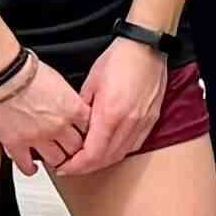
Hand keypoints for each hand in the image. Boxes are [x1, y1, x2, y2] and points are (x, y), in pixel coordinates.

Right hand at [0, 55, 90, 176]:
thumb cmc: (27, 71)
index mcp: (73, 109)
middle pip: (76, 148)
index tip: (84, 138)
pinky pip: (26, 164)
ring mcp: (38, 137)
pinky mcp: (16, 143)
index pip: (90, 130)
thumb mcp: (60, 82)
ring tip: (55, 160)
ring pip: (56, 159)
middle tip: (71, 152)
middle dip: (75, 150)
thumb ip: (68, 99)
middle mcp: (59, 126)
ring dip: (56, 160)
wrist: (2, 74)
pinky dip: (30, 169)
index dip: (88, 135)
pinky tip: (32, 168)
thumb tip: (70, 107)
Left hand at [69, 38, 168, 175]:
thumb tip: (75, 128)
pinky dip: (118, 151)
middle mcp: (129, 122)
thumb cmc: (120, 59)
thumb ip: (82, 110)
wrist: (146, 48)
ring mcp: (142, 122)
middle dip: (86, 167)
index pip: (92, 153)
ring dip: (102, 161)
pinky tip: (109, 148)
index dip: (76, 165)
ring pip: (120, 154)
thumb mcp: (90, 83)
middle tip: (71, 167)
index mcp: (110, 113)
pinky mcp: (151, 119)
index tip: (64, 167)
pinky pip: (134, 145)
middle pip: (106, 158)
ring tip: (87, 160)